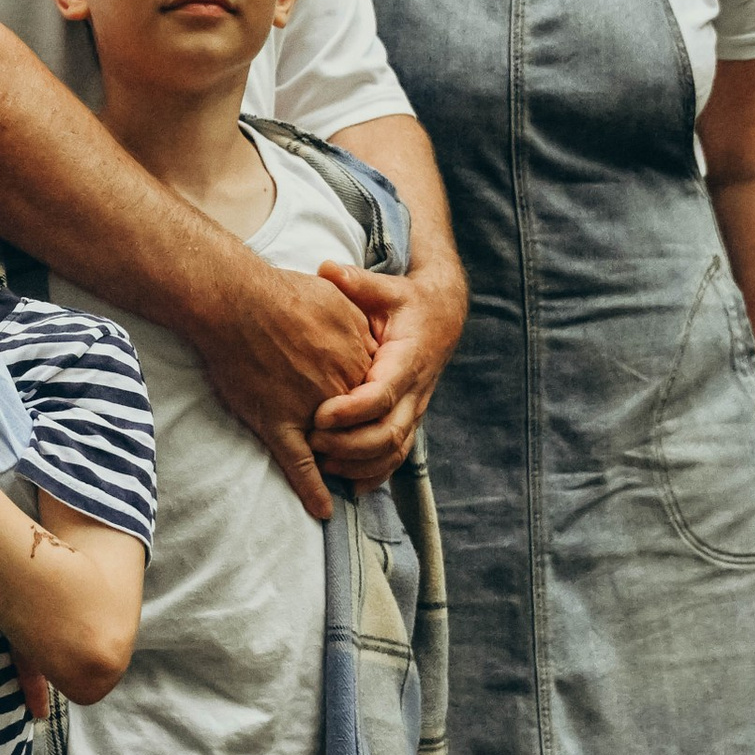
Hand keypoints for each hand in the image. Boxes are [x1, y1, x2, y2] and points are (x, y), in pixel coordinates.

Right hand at [186, 260, 375, 522]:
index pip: (376, 394)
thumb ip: (358, 317)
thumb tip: (369, 332)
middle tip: (356, 444)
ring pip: (336, 449)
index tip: (363, 406)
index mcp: (357, 359)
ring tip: (345, 476)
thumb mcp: (336, 297)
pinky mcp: (278, 425)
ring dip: (343, 465)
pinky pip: (300, 466)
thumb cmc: (281, 292)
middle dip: (361, 436)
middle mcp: (339, 390)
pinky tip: (323, 510)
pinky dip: (313, 490)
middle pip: (362, 425)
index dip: (369, 403)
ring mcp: (310, 411)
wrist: (236, 301)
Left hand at [308, 256, 467, 486]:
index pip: (383, 394)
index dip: (352, 411)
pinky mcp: (408, 421)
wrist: (442, 318)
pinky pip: (396, 457)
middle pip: (388, 433)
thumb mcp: (386, 288)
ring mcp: (414, 410)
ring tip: (321, 465)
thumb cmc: (405, 303)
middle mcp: (415, 391)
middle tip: (312, 444)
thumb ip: (357, 283)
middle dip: (350, 445)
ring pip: (393, 451)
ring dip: (358, 465)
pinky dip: (374, 475)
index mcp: (407, 359)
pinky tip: (347, 485)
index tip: (320, 416)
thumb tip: (328, 269)